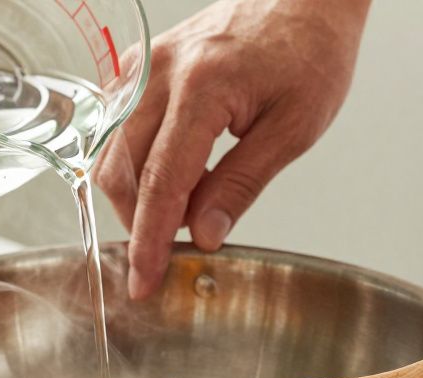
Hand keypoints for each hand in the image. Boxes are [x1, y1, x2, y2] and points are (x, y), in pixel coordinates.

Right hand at [95, 0, 369, 297]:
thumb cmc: (311, 51)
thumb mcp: (294, 128)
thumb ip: (242, 183)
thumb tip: (205, 234)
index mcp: (202, 88)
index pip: (161, 183)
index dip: (149, 241)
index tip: (143, 281)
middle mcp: (161, 72)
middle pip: (122, 171)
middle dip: (141, 221)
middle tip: (176, 246)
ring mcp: (145, 64)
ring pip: (111, 150)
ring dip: (139, 192)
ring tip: (189, 201)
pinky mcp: (140, 64)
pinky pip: (117, 124)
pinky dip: (135, 160)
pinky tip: (177, 168)